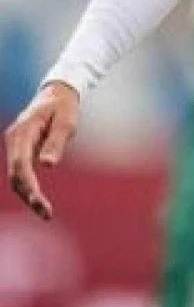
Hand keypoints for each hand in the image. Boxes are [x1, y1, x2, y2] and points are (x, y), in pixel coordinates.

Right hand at [4, 81, 79, 220]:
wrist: (57, 92)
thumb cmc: (64, 106)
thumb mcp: (66, 121)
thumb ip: (56, 142)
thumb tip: (47, 166)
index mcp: (23, 132)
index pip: (20, 165)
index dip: (29, 187)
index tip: (42, 204)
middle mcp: (14, 140)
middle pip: (15, 175)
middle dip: (28, 196)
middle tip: (46, 214)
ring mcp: (15, 145)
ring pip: (15, 176)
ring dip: (27, 194)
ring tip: (45, 212)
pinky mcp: (20, 149)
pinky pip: (20, 171)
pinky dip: (27, 186)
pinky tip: (38, 199)